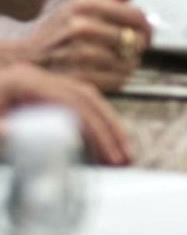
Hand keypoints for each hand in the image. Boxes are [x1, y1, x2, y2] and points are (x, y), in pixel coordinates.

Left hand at [0, 63, 129, 165]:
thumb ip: (0, 133)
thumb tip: (19, 136)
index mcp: (23, 81)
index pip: (73, 103)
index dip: (96, 129)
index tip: (110, 155)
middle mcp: (35, 77)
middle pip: (88, 97)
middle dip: (111, 128)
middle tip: (126, 156)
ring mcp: (38, 84)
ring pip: (87, 99)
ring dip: (108, 125)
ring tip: (122, 153)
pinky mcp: (38, 95)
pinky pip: (75, 105)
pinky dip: (93, 122)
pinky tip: (102, 142)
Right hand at [19, 0, 152, 91]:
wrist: (26, 58)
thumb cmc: (60, 30)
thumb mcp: (82, 5)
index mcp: (84, 4)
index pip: (136, 16)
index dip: (147, 27)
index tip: (144, 33)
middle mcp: (81, 26)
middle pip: (135, 40)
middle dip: (136, 46)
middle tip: (126, 49)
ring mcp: (77, 52)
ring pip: (129, 61)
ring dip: (127, 64)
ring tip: (114, 61)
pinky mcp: (78, 77)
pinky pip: (118, 80)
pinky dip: (118, 78)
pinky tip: (107, 73)